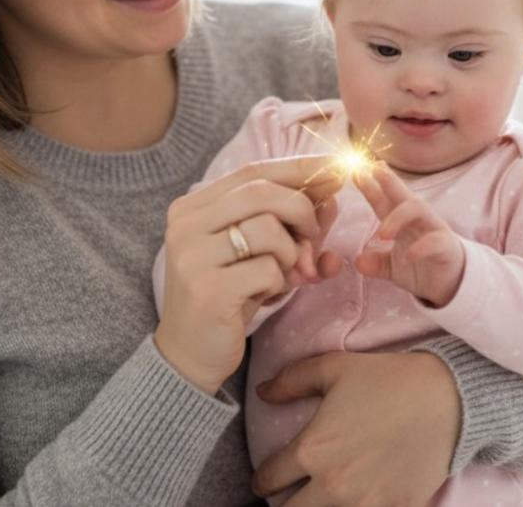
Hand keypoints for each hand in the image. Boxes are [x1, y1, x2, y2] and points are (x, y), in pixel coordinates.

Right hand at [154, 156, 342, 392]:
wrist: (190, 355)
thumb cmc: (229, 296)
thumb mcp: (258, 251)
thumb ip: (288, 221)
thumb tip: (332, 194)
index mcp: (192, 207)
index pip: (252, 171)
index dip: (298, 168)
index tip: (337, 168)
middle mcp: (186, 225)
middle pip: (263, 192)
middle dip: (302, 211)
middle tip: (314, 237)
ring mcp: (193, 257)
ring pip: (269, 229)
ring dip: (291, 254)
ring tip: (281, 274)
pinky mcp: (208, 290)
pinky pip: (268, 270)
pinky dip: (279, 283)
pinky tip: (263, 296)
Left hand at [253, 351, 459, 506]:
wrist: (448, 400)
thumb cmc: (388, 379)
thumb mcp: (334, 367)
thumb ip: (291, 380)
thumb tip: (262, 392)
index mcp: (313, 450)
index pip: (270, 479)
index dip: (262, 480)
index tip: (264, 480)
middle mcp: (333, 485)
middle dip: (284, 505)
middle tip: (288, 497)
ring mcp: (366, 504)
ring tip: (321, 499)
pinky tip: (360, 501)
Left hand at [354, 165, 465, 307]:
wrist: (451, 286)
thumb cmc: (422, 267)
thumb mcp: (393, 267)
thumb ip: (376, 263)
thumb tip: (358, 261)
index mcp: (403, 222)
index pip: (385, 201)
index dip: (371, 187)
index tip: (355, 173)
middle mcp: (419, 220)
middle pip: (403, 195)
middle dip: (389, 181)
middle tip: (373, 170)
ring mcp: (434, 230)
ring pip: (419, 210)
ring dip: (398, 218)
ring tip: (381, 234)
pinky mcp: (447, 247)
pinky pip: (436, 241)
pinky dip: (420, 248)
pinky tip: (407, 257)